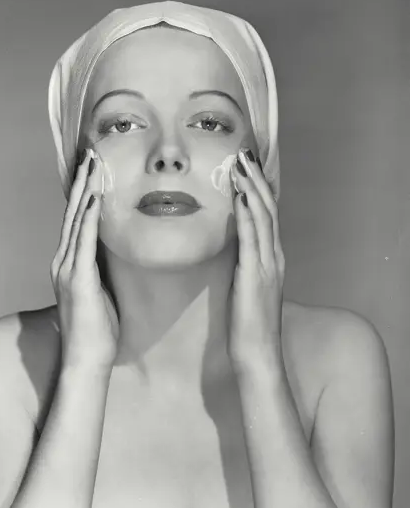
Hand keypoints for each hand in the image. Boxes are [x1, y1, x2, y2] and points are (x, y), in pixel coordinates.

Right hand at [50, 148, 118, 371]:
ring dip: (85, 190)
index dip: (82, 192)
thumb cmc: (97, 327)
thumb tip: (114, 247)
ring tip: (93, 165)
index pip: (75, 219)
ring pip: (76, 220)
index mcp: (69, 263)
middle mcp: (63, 261)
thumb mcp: (100, 289)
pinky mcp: (78, 280)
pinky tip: (96, 198)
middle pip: (72, 212)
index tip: (92, 168)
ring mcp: (67, 269)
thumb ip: (101, 267)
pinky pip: (84, 241)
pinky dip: (89, 217)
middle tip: (90, 154)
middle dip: (82, 181)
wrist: (86, 359)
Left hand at [228, 148, 284, 371]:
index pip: (268, 214)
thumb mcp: (248, 285)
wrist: (259, 353)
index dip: (260, 188)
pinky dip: (246, 216)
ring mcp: (267, 265)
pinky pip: (251, 239)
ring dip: (251, 189)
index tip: (249, 166)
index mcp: (272, 257)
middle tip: (245, 154)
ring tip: (240, 166)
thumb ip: (246, 262)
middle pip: (268, 209)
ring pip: (263, 218)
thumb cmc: (250, 323)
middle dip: (256, 179)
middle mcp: (274, 256)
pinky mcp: (255, 275)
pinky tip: (240, 198)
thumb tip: (233, 243)